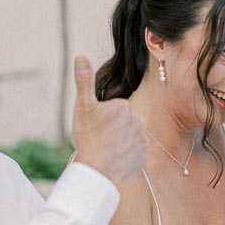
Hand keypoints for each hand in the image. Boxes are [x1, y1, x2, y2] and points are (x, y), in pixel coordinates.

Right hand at [71, 56, 146, 185]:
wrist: (97, 168)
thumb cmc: (88, 136)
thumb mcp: (83, 106)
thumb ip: (84, 81)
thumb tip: (81, 56)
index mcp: (125, 106)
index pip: (114, 110)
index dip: (102, 119)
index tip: (95, 126)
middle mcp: (139, 121)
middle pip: (123, 123)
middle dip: (112, 129)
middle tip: (99, 138)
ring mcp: (142, 140)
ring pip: (129, 138)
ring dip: (120, 142)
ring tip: (106, 149)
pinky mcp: (143, 157)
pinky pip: (134, 153)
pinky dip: (125, 155)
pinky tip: (114, 158)